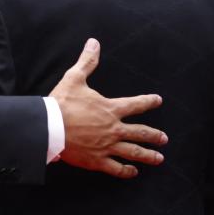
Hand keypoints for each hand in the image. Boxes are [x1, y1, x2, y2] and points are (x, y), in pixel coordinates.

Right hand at [49, 38, 166, 178]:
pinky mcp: (97, 160)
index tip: (157, 100)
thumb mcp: (74, 78)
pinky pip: (116, 168)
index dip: (148, 101)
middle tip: (164, 138)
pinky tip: (132, 172)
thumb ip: (87, 61)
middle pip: (141, 133)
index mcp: (110, 108)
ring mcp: (107, 146)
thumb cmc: (61, 103)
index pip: (136, 104)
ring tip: (159, 158)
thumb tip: (94, 43)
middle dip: (155, 136)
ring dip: (148, 155)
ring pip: (134, 152)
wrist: (49, 127)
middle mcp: (114, 129)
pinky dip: (126, 171)